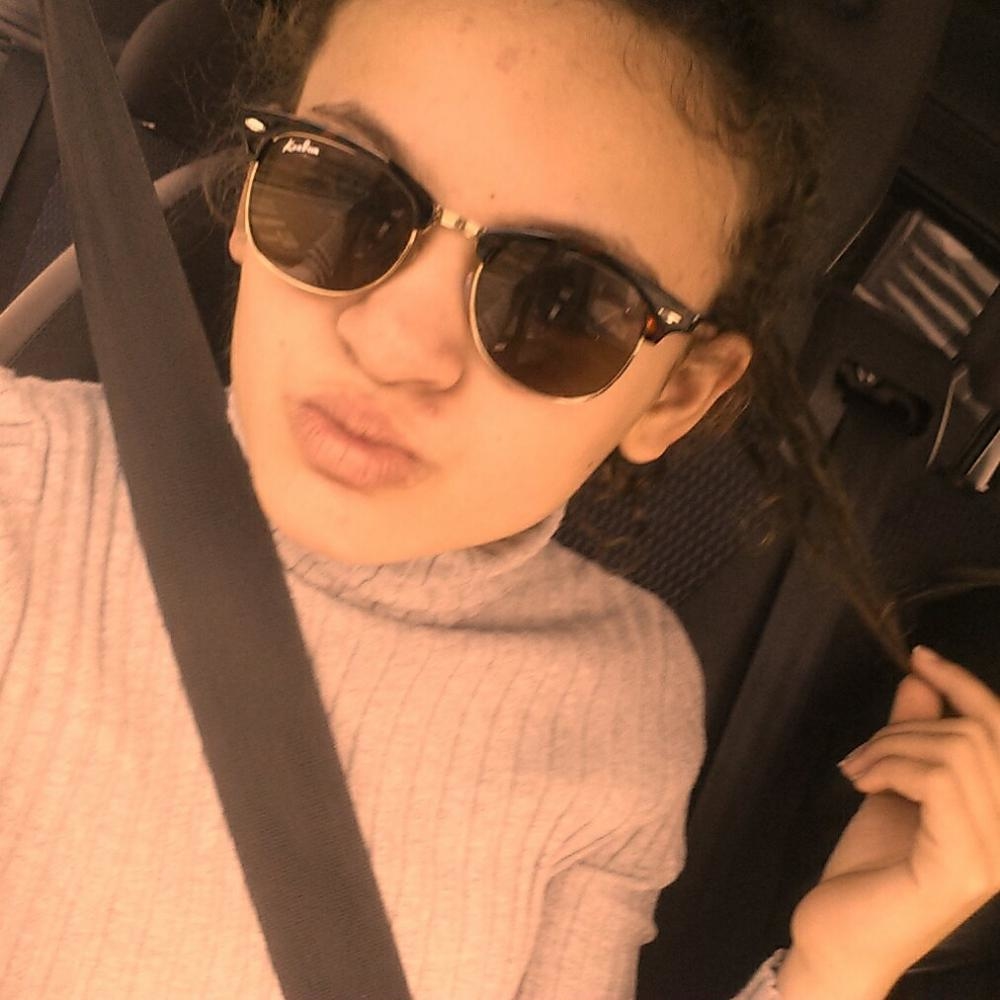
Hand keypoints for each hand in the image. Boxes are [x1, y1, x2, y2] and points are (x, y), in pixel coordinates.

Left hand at [777, 646, 999, 999]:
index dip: (965, 686)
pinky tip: (862, 784)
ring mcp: (993, 855)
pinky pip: (938, 780)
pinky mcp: (964, 868)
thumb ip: (911, 739)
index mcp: (998, 816)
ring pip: (955, 751)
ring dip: (890, 746)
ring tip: (856, 771)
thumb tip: (920, 682)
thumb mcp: (890, 788)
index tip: (920, 657)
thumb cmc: (866, 870)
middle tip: (862, 754)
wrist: (838, 939)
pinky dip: (890, 766)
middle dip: (907, 726)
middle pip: (976, 734)